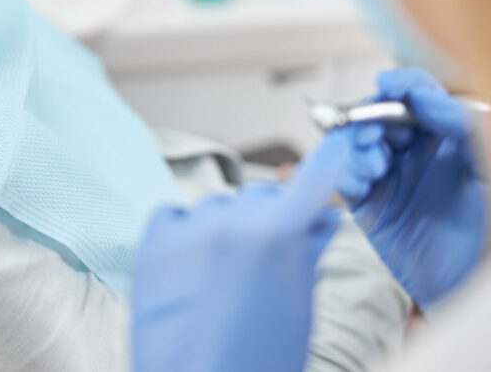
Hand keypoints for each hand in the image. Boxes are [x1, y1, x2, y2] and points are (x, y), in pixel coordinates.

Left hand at [131, 144, 344, 371]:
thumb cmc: (257, 361)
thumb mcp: (297, 306)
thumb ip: (306, 251)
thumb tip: (320, 220)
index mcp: (276, 235)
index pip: (311, 181)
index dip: (328, 161)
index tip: (338, 141)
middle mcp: (230, 222)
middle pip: (259, 194)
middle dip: (269, 216)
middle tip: (268, 254)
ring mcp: (187, 231)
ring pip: (217, 204)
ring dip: (226, 226)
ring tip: (224, 275)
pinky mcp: (151, 245)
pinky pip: (173, 215)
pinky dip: (185, 230)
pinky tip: (192, 264)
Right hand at [332, 67, 489, 309]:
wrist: (480, 285)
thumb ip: (462, 125)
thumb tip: (423, 95)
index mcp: (447, 136)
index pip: (418, 93)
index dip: (400, 84)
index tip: (387, 85)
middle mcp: (417, 152)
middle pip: (380, 113)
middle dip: (371, 116)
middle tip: (376, 134)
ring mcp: (392, 178)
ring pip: (356, 142)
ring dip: (355, 146)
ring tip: (374, 166)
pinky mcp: (370, 207)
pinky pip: (344, 179)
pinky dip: (343, 174)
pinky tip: (361, 184)